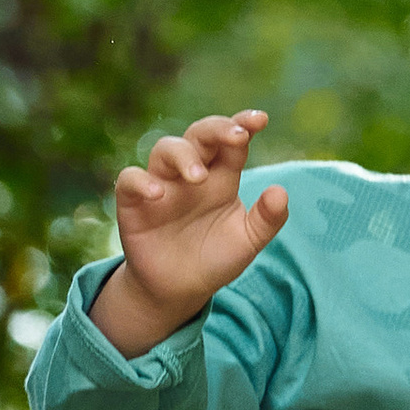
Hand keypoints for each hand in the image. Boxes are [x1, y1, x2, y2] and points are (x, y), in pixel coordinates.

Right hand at [94, 111, 288, 355]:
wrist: (179, 290)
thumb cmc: (215, 259)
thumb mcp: (247, 242)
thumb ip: (267, 219)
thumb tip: (281, 192)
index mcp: (221, 177)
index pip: (231, 142)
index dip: (243, 125)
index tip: (260, 120)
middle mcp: (191, 174)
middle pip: (199, 135)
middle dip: (216, 129)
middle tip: (236, 137)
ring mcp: (162, 185)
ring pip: (165, 149)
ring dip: (183, 156)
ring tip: (199, 177)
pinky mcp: (134, 203)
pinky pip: (129, 179)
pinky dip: (140, 181)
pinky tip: (158, 194)